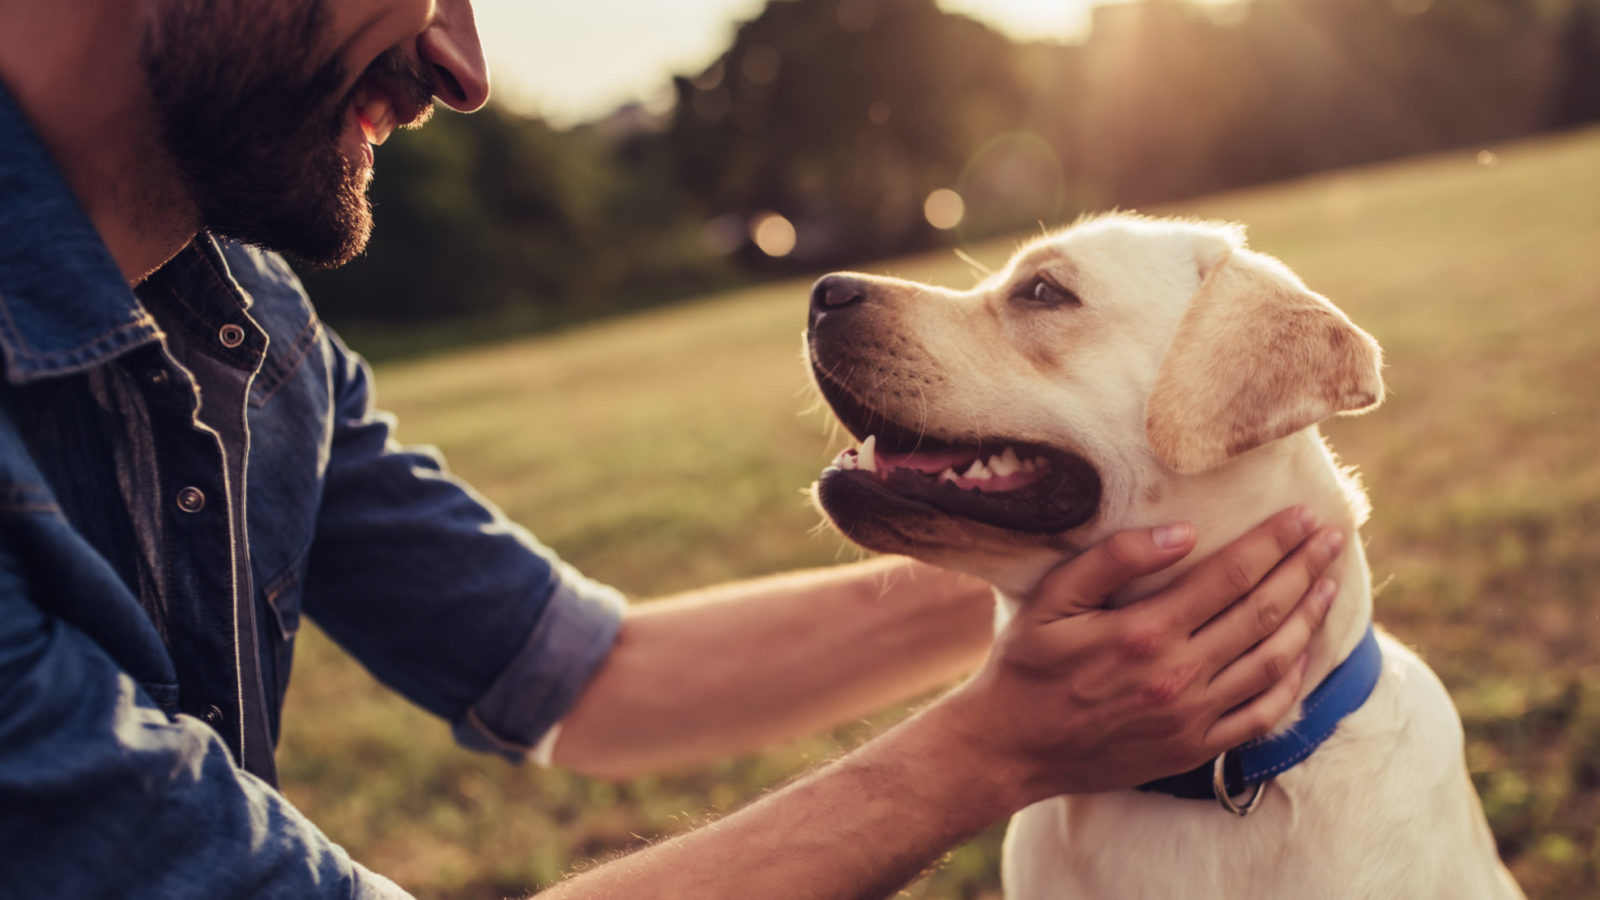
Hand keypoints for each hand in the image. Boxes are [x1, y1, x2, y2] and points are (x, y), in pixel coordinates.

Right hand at [937, 506, 1343, 804]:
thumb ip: (1113, 560)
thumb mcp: (1052, 599)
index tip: (1304, 516)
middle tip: (1332, 538)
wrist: (1010, 748)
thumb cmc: (1026, 665)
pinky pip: (1262, 715)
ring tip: (1329, 584)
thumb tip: (1182, 532)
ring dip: (1308, 618)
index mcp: (1144, 632)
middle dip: (1304, 570)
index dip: (1274, 542)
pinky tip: (1304, 652)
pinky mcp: (1194, 748)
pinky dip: (1292, 681)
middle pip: (1263, 613)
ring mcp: (1191, 717)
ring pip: (1273, 661)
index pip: (1231, 576)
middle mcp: (1177, 676)